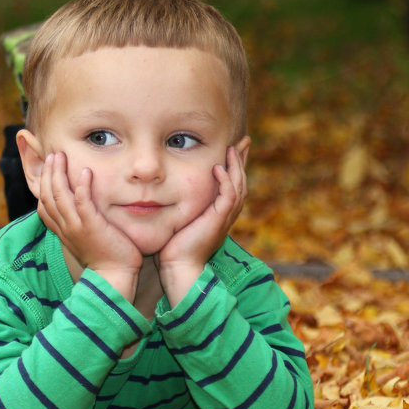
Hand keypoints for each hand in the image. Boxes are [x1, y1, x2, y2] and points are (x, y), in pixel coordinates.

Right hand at [35, 152, 142, 297]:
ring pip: (59, 196)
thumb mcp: (86, 238)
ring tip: (60, 157)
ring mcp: (76, 227)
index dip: (42, 184)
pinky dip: (82, 186)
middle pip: (47, 196)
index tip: (47, 168)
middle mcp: (64, 227)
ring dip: (59, 174)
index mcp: (62, 230)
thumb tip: (83, 207)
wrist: (114, 277)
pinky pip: (82, 203)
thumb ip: (81, 222)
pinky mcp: (91, 227)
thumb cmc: (105, 257)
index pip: (43, 205)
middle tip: (52, 155)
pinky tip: (86, 172)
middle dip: (48, 173)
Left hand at [155, 144, 247, 305]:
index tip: (232, 147)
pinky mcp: (218, 221)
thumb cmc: (173, 247)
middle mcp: (225, 214)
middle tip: (244, 140)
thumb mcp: (179, 218)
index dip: (233, 165)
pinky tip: (218, 168)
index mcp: (218, 212)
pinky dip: (225, 181)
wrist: (179, 267)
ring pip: (238, 186)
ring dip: (236, 166)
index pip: (230, 183)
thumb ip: (180, 204)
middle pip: (240, 181)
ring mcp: (224, 217)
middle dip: (241, 160)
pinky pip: (228, 197)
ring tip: (234, 147)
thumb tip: (164, 188)